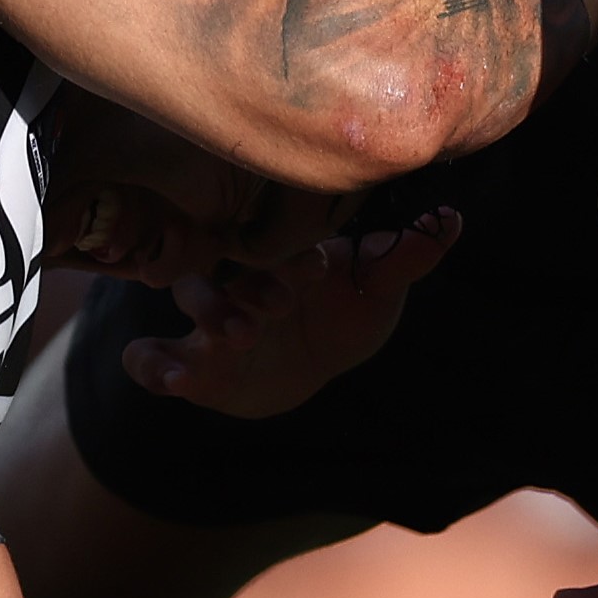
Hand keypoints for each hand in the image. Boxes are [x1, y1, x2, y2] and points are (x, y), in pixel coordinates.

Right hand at [120, 209, 459, 417]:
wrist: (316, 363)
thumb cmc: (346, 312)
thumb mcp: (378, 291)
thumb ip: (405, 258)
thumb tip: (451, 219)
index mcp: (282, 248)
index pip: (277, 237)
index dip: (294, 254)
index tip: (321, 270)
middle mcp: (240, 272)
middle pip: (227, 256)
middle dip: (246, 281)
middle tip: (276, 306)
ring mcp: (209, 316)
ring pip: (187, 296)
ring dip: (208, 310)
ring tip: (239, 335)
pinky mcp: (190, 360)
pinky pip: (146, 357)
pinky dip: (152, 365)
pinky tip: (176, 379)